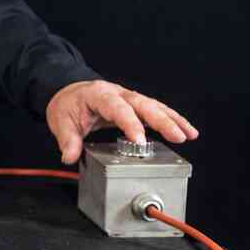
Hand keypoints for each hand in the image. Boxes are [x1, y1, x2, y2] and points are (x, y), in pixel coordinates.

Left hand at [46, 80, 198, 164]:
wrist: (70, 92)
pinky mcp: (136, 105)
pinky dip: (172, 119)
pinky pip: (156, 110)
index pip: (117, 108)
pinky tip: (186, 130)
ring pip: (154, 106)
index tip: (140, 141)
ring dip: (172, 120)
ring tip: (188, 134)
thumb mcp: (61, 121)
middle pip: (143, 104)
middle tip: (177, 136)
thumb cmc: (68, 104)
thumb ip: (67, 139)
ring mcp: (128, 97)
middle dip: (161, 121)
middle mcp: (117, 93)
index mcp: (99, 94)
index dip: (130, 124)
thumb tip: (70, 156)